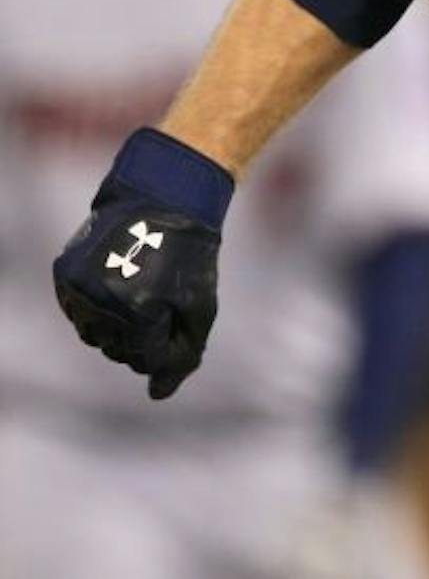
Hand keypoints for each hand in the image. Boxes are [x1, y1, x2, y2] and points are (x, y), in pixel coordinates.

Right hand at [53, 127, 232, 399]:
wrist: (163, 197)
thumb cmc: (190, 254)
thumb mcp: (200, 306)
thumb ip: (183, 354)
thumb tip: (160, 395)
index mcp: (138, 311)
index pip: (146, 359)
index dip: (166, 346)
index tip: (176, 322)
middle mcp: (101, 304)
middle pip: (119, 351)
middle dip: (144, 338)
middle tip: (161, 305)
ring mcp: (78, 290)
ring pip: (95, 336)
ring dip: (119, 328)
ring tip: (140, 296)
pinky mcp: (65, 277)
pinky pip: (79, 314)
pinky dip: (99, 311)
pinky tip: (118, 291)